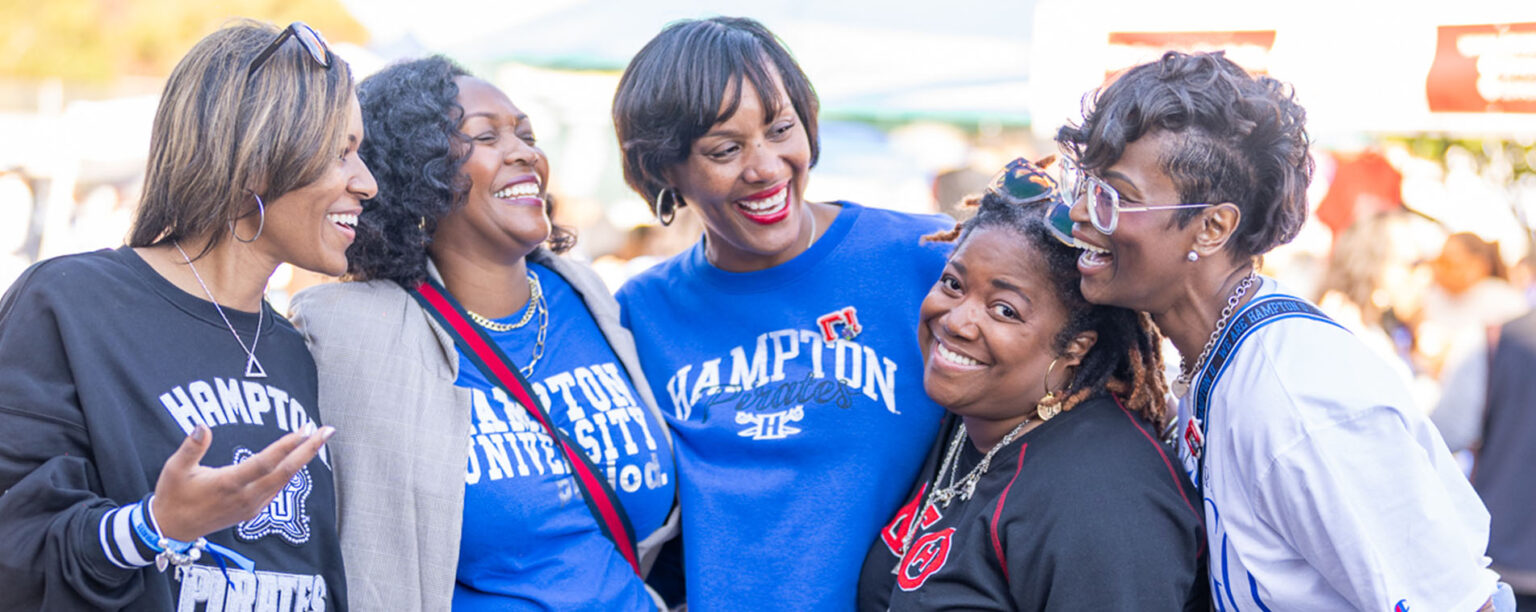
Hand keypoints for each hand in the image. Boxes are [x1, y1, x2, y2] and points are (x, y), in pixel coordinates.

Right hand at [149, 424, 333, 541]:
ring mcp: (251, 506)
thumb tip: (202, 425)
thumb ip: (191, 447)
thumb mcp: (174, 469)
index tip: (304, 429)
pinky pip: (277, 488)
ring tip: (317, 438)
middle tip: (327, 430)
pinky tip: (299, 458)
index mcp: (228, 484)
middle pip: (285, 472)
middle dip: (309, 450)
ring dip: (303, 459)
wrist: (173, 529)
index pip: (264, 462)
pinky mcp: (252, 510)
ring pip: (284, 481)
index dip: (286, 446)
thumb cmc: (173, 496)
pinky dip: (291, 471)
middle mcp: (245, 497)